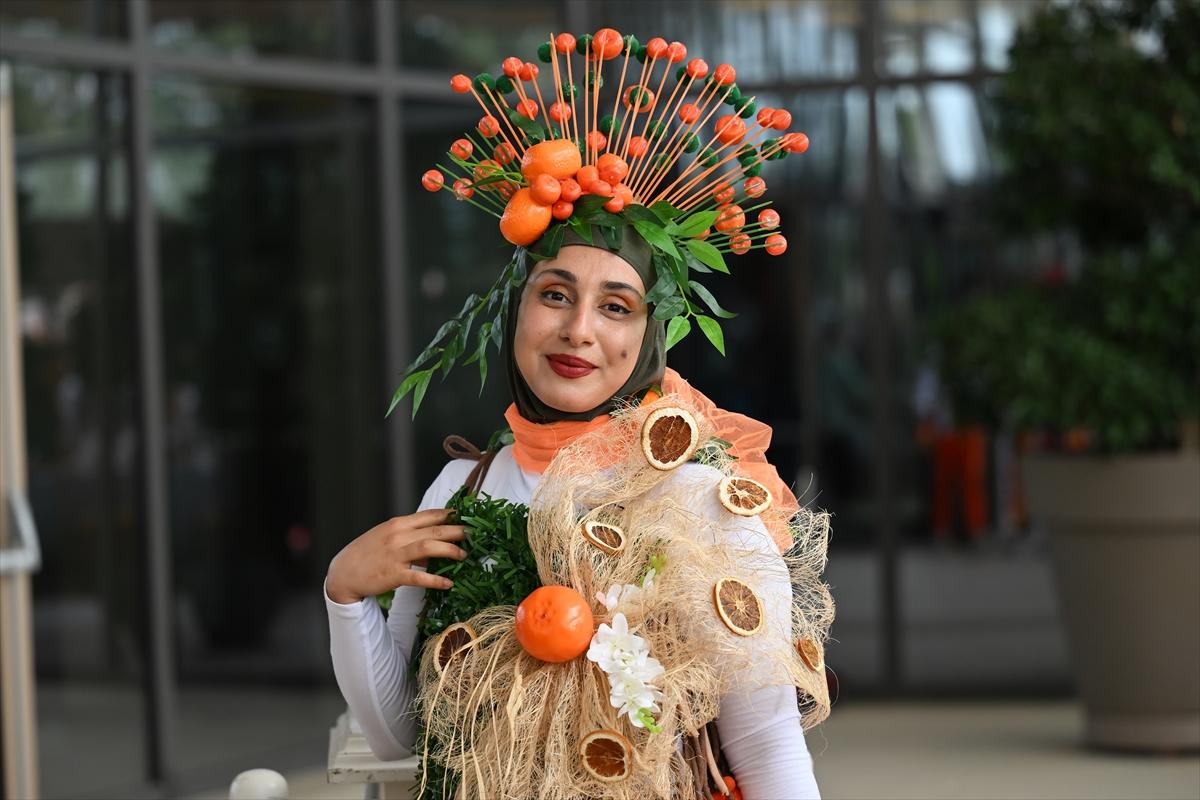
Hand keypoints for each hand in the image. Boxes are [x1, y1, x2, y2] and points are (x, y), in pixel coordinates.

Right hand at [326, 508, 467, 603]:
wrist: (343, 572)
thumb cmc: (367, 553)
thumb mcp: (386, 536)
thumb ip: (409, 534)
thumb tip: (434, 539)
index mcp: (398, 524)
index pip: (430, 515)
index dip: (451, 515)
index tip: (467, 517)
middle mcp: (398, 536)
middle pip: (435, 529)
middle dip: (458, 531)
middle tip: (474, 535)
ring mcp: (395, 555)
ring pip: (429, 547)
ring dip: (450, 550)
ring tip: (464, 555)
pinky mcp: (393, 575)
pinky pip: (419, 577)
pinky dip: (435, 580)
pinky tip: (448, 583)